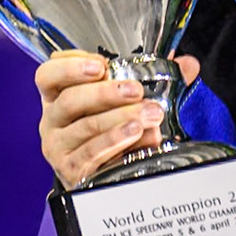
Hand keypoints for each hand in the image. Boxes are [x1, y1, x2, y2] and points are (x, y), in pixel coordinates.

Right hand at [35, 50, 201, 189]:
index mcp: (59, 95)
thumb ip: (154, 77)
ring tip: (149, 114)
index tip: (100, 65)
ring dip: (121, 118)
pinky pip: (92, 153)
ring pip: (86, 126)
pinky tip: (137, 133)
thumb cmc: (108, 127)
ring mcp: (59, 146)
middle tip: (136, 90)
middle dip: (106, 92)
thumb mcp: (124, 100)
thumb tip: (187, 64)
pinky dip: (116, 141)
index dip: (70, 67)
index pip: (49, 75)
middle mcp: (53, 119)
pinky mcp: (72, 169)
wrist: (102, 171)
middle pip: (70, 100)